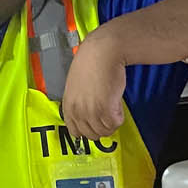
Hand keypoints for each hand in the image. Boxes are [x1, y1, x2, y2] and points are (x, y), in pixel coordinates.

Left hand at [61, 26, 127, 140]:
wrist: (103, 52)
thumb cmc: (91, 63)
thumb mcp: (75, 86)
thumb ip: (78, 103)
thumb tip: (87, 115)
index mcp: (68, 106)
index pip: (76, 132)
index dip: (88, 129)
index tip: (96, 123)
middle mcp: (78, 111)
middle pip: (92, 135)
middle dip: (101, 127)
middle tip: (107, 113)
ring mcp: (91, 112)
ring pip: (105, 131)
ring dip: (111, 121)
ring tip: (112, 105)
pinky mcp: (106, 109)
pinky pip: (115, 124)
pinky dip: (119, 116)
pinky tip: (117, 102)